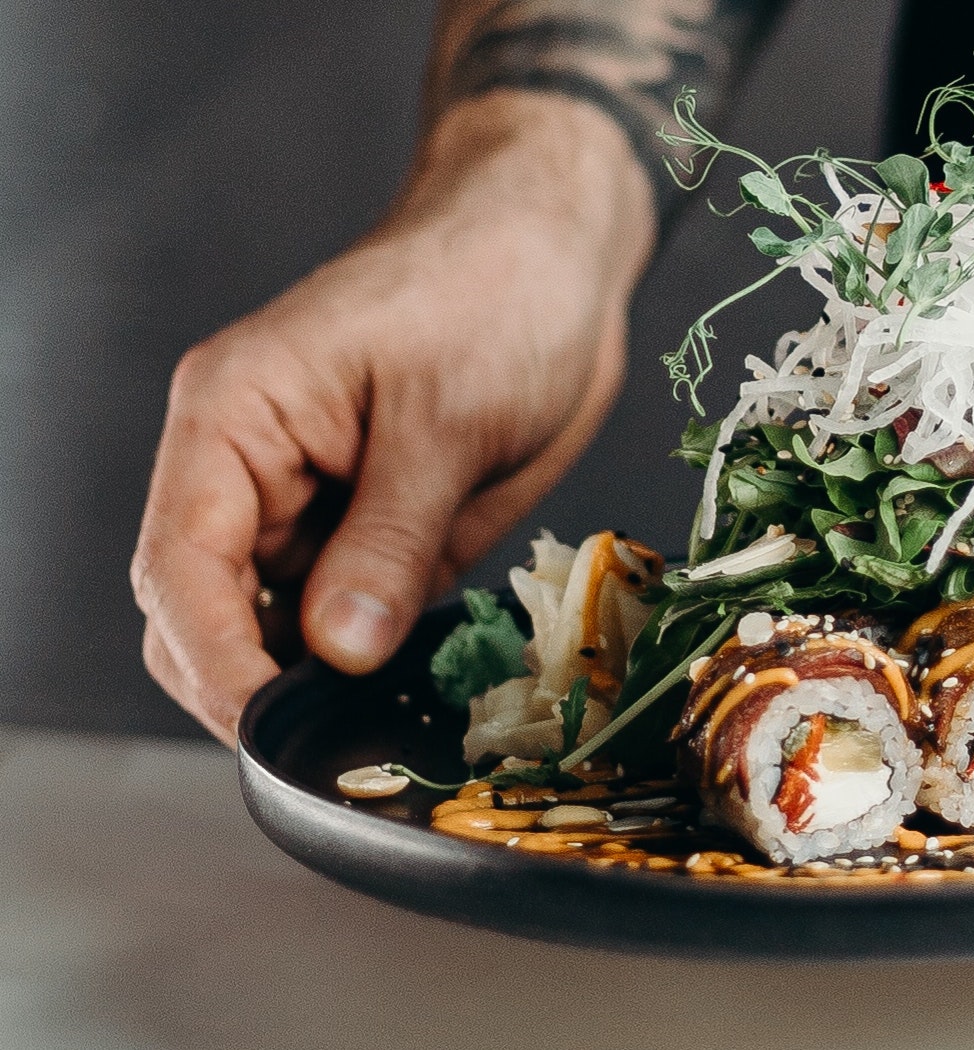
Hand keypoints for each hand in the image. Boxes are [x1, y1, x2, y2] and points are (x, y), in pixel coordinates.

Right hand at [131, 94, 655, 744]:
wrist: (556, 249)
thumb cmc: (494, 287)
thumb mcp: (447, 419)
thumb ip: (390, 539)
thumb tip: (339, 649)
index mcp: (235, 417)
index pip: (181, 563)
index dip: (216, 659)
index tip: (271, 727)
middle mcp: (255, 467)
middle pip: (204, 610)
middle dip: (253, 684)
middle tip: (334, 744)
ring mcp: (314, 503)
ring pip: (275, 626)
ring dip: (315, 681)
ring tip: (384, 723)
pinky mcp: (372, 528)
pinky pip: (348, 614)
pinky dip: (370, 658)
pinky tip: (413, 683)